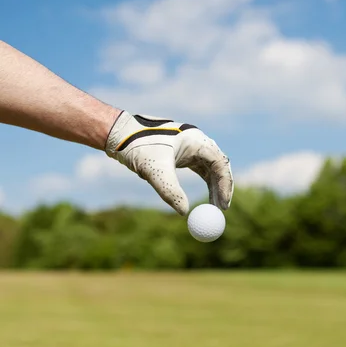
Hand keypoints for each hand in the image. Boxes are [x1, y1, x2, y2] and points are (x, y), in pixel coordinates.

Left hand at [105, 112, 233, 215]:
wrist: (119, 134)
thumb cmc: (137, 147)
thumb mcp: (154, 171)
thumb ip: (170, 191)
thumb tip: (184, 212)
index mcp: (195, 139)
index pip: (219, 163)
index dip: (224, 185)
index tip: (222, 206)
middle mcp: (196, 140)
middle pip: (219, 165)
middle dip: (222, 188)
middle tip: (221, 210)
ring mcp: (190, 145)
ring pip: (210, 168)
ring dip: (214, 187)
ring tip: (213, 208)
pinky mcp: (182, 152)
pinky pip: (200, 168)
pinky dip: (204, 183)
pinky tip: (204, 197)